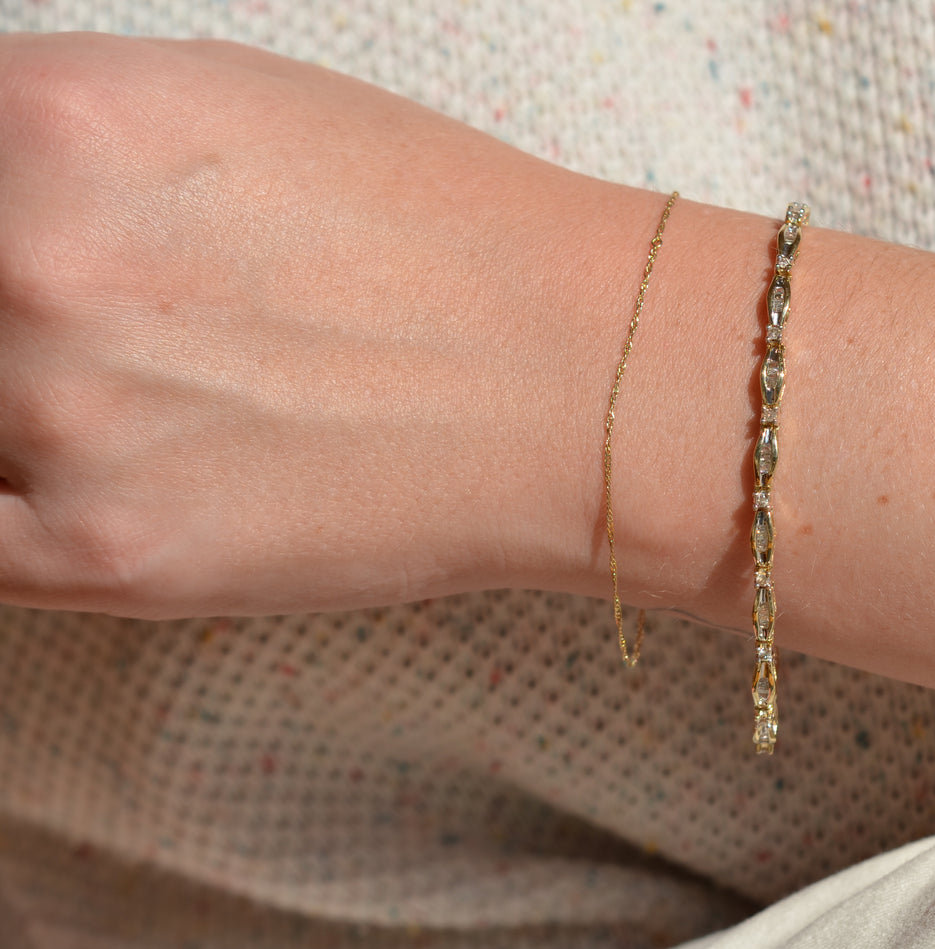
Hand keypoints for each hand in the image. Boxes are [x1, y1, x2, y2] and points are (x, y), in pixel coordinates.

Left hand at [0, 33, 613, 617]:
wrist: (574, 380)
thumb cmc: (438, 232)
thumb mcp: (229, 105)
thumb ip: (55, 141)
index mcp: (54, 117)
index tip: (25, 278)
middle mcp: (31, 259)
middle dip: (22, 321)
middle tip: (138, 338)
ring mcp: (59, 416)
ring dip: (33, 416)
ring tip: (161, 409)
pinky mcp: (102, 551)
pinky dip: (20, 513)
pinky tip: (105, 489)